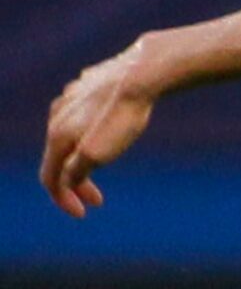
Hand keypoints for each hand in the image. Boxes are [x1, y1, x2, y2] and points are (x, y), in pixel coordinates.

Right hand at [39, 45, 160, 218]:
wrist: (142, 74)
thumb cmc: (123, 116)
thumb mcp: (98, 153)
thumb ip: (76, 171)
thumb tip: (65, 181)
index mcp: (57, 135)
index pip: (50, 177)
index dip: (62, 200)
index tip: (83, 214)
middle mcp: (57, 114)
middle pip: (59, 158)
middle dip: (76, 183)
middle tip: (98, 199)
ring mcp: (72, 97)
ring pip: (69, 134)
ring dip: (82, 157)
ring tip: (102, 165)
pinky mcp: (90, 85)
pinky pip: (82, 113)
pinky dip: (89, 132)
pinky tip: (102, 129)